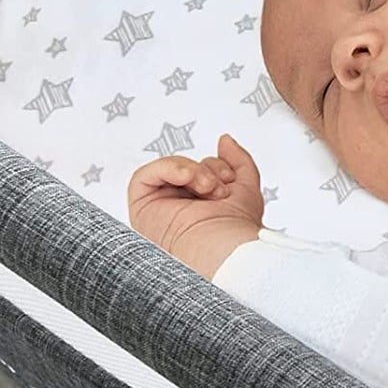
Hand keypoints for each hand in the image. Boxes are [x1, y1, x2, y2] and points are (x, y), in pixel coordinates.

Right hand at [127, 134, 264, 276]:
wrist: (225, 247)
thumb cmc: (237, 227)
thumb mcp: (246, 185)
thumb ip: (237, 159)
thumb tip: (223, 140)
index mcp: (198, 209)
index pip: (202, 171)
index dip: (218, 168)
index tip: (230, 183)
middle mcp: (176, 211)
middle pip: (188, 168)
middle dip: (210, 171)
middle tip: (221, 191)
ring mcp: (158, 211)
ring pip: (171, 168)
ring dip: (196, 171)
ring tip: (208, 189)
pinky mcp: (141, 210)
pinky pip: (145, 175)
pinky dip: (171, 168)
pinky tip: (188, 179)